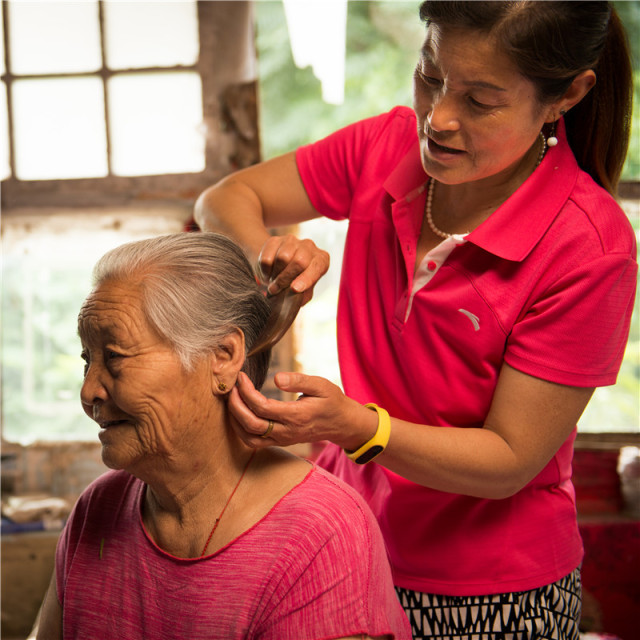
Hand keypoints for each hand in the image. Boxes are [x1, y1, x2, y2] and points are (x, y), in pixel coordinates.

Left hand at [227, 372, 376, 450]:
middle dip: (235, 405)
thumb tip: (276, 378)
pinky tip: (238, 413)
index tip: (241, 376)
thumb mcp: (321, 385)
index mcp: (296, 415)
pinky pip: (253, 441)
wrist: (342, 424)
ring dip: (234, 419)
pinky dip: (240, 428)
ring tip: (231, 399)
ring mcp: (282, 439)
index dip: (246, 391)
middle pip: (250, 424)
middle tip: (231, 386)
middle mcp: (286, 431)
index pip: (262, 406)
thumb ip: (299, 380)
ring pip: (248, 437)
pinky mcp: (279, 442)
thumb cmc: (332, 401)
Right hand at [258, 234, 329, 302]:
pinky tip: (267, 274)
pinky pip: (267, 257)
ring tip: (272, 282)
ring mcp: (292, 241)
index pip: (316, 267)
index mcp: (321, 260)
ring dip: (274, 275)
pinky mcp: (275, 240)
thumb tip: (296, 299)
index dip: (306, 279)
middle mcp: (309, 247)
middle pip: (298, 261)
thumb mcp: (304, 291)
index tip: (295, 289)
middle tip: (275, 290)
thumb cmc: (296, 281)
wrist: (279, 267)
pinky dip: (264, 270)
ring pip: (282, 258)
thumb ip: (303, 295)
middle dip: (285, 279)